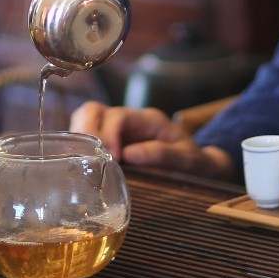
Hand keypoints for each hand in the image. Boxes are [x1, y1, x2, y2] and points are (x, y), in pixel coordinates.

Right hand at [69, 100, 234, 178]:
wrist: (199, 167)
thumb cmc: (194, 162)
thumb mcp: (187, 159)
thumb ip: (162, 154)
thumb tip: (129, 155)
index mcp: (148, 119)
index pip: (118, 116)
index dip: (109, 134)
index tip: (113, 158)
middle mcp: (129, 120)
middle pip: (94, 110)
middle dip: (85, 130)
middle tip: (88, 158)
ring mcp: (117, 130)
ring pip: (85, 119)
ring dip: (79, 138)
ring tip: (81, 161)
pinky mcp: (110, 143)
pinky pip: (86, 137)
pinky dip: (79, 147)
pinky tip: (81, 164)